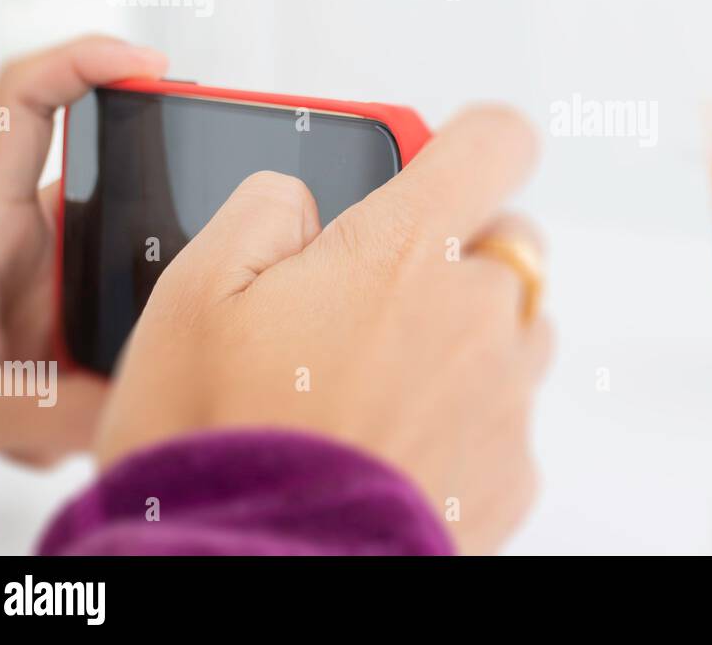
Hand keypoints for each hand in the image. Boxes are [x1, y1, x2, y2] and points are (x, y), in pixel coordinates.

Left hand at [0, 36, 167, 463]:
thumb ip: (48, 410)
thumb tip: (140, 408)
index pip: (27, 100)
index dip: (88, 60)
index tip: (152, 67)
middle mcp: (15, 237)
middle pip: (108, 179)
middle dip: (155, 216)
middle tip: (208, 232)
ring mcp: (39, 277)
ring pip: (120, 259)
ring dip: (124, 326)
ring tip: (95, 385)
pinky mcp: (54, 317)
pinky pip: (113, 318)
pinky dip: (111, 371)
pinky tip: (73, 422)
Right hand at [94, 106, 550, 553]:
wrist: (254, 571)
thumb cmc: (222, 442)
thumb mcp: (194, 292)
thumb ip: (263, 210)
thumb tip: (297, 199)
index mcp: (406, 249)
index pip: (496, 141)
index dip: (471, 142)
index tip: (446, 158)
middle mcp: (477, 313)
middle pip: (509, 243)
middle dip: (455, 254)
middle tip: (375, 296)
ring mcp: (505, 395)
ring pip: (516, 330)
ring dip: (468, 336)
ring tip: (379, 381)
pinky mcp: (513, 470)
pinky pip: (509, 416)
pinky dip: (469, 418)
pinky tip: (396, 443)